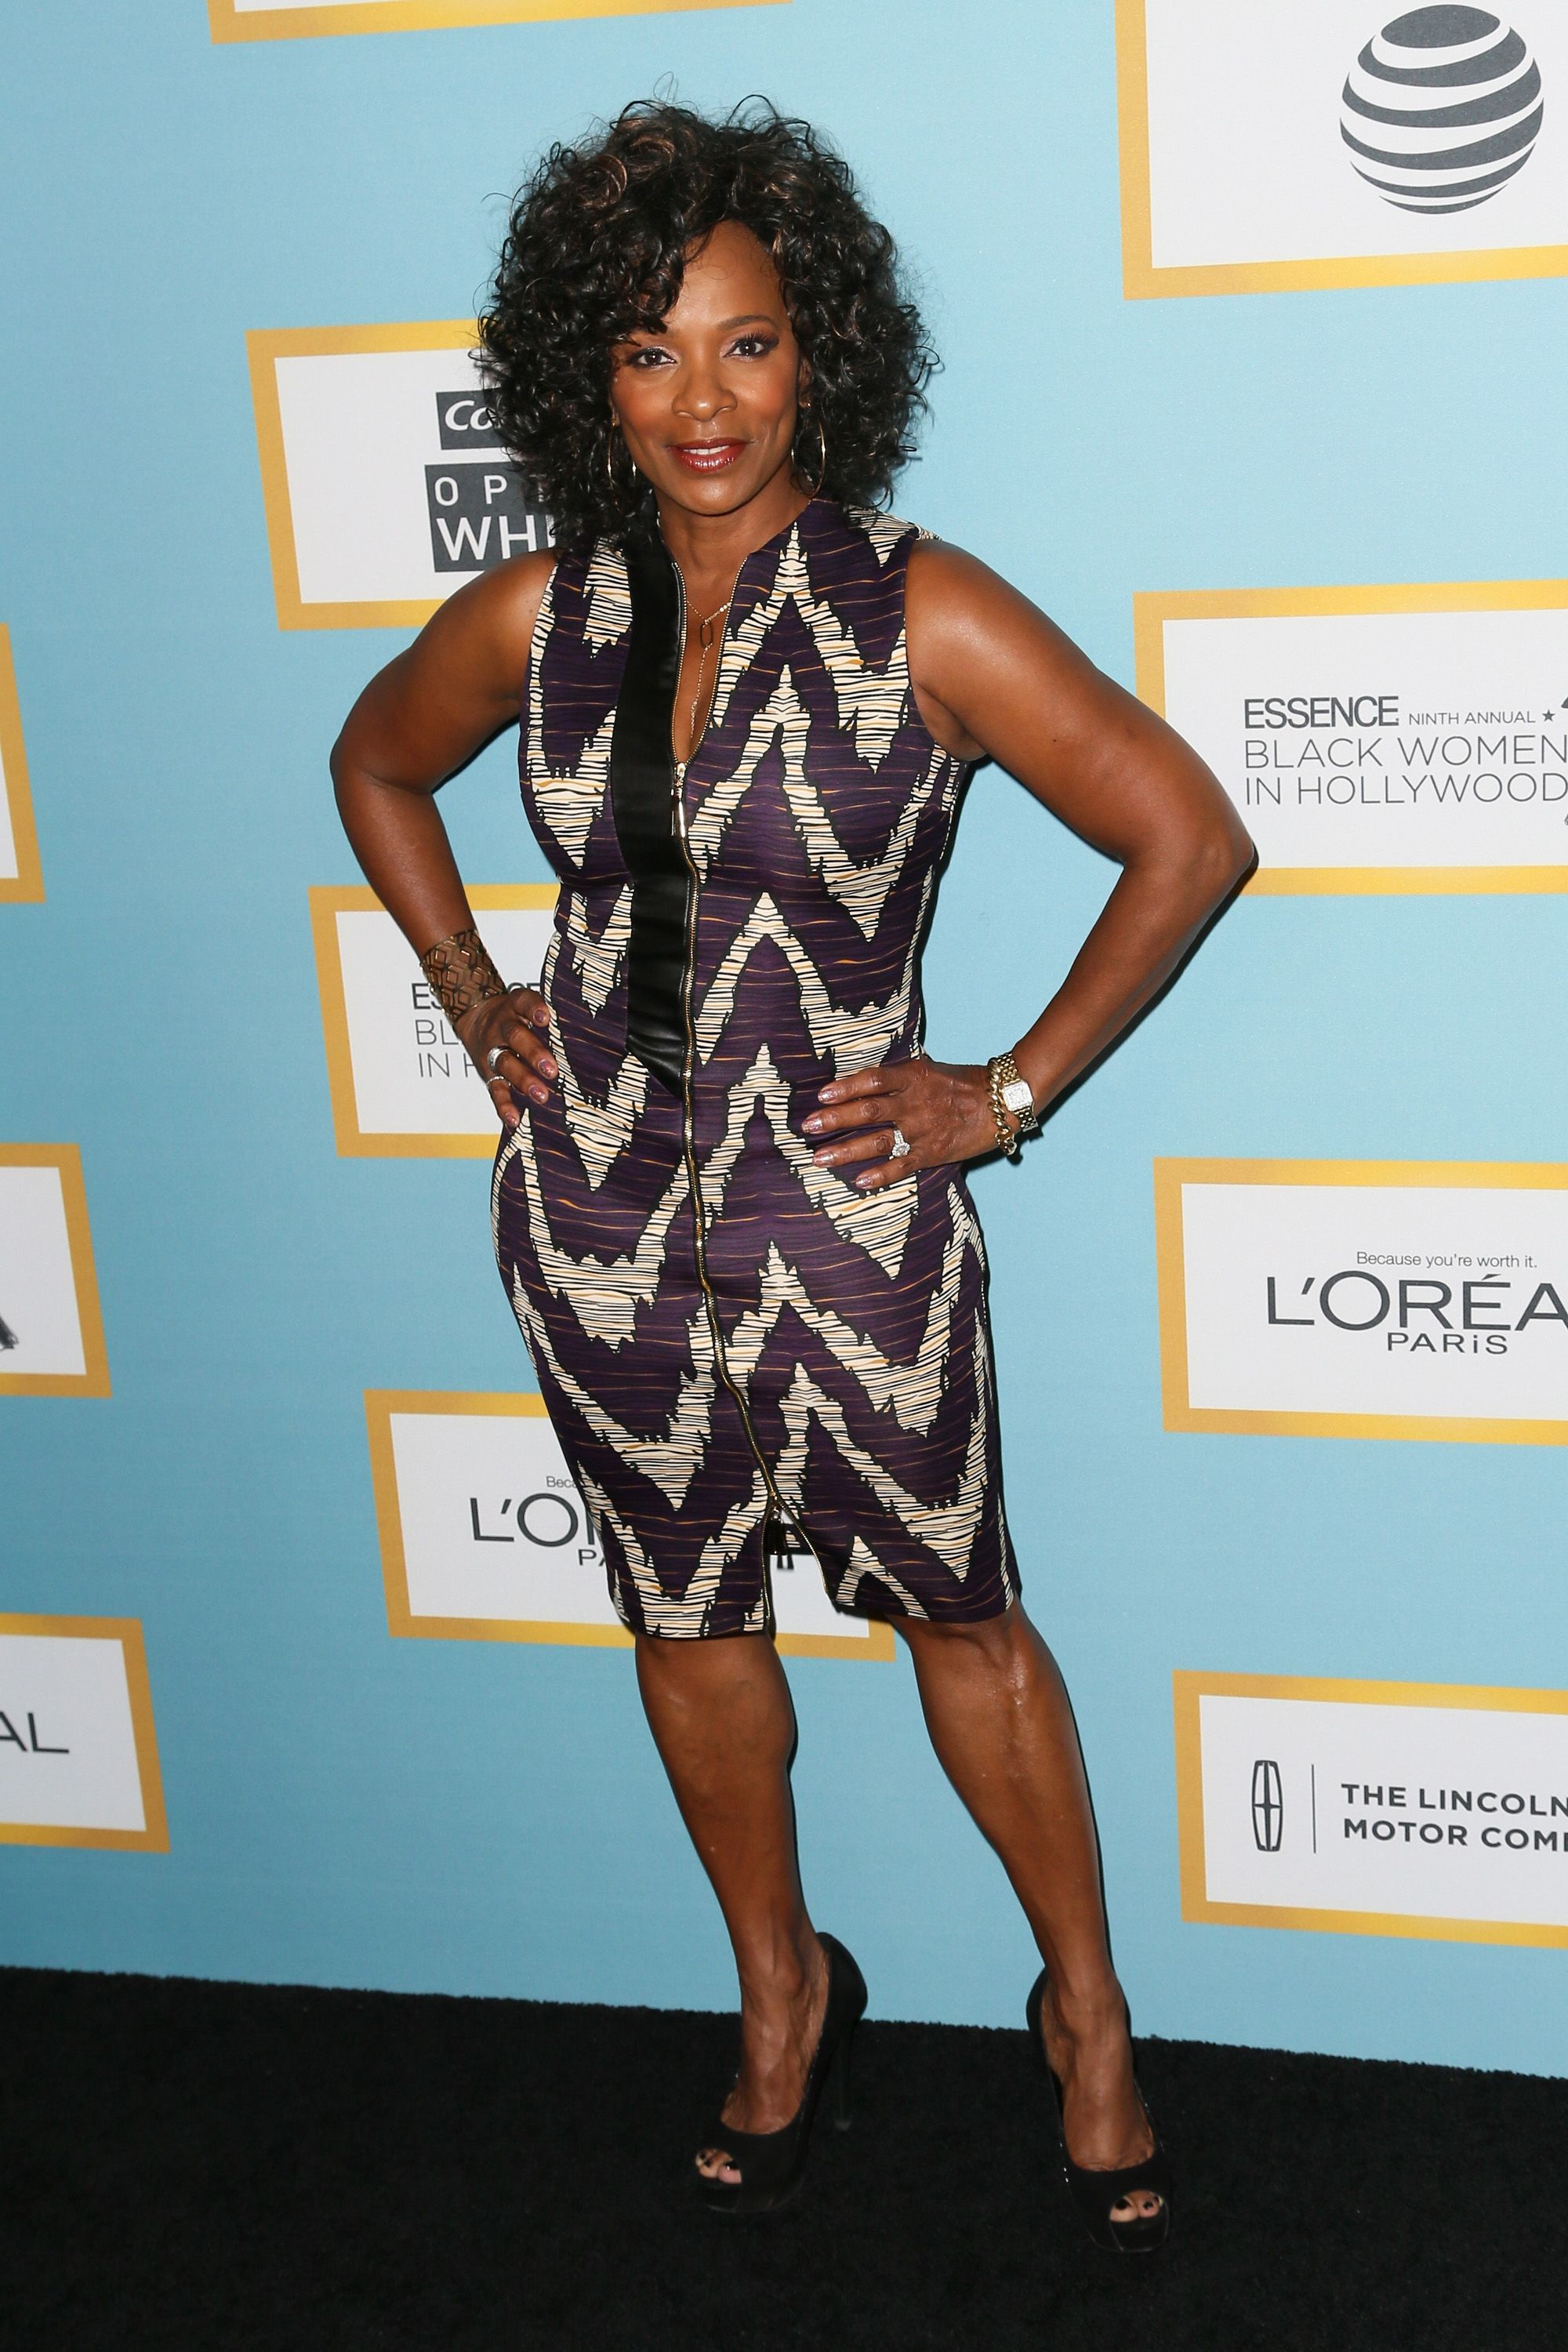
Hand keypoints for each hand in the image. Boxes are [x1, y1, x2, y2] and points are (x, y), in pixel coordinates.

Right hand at [456, 985, 555, 1129]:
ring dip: (523, 1080)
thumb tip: (590, 1031)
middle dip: (533, 1053)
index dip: (533, 1009)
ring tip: (541, 1095)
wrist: (475, 1018)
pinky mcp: (488, 1074)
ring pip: (505, 1063)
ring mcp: (493, 1050)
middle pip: (515, 1037)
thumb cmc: (516, 1017)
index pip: (524, 1003)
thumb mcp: (527, 1007)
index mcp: (515, 1007)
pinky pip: (495, 1090)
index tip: (545, 1018)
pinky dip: (504, 1105)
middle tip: (551, 1070)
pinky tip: (515, 1118)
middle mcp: (502, 1027)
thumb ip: (551, 1018)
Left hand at [803, 1056, 1007, 1190]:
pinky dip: (880, 1174)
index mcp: (913, 1076)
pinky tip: (859, 1181)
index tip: (821, 1095)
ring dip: (846, 1150)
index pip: (873, 1080)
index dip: (846, 1087)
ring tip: (820, 1158)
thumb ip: (900, 1076)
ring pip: (878, 1140)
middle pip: (868, 1110)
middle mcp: (914, 1102)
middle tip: (808, 1126)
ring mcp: (923, 1129)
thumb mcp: (930, 1069)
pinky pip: (902, 1165)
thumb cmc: (964, 1083)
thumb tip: (866, 1079)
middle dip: (835, 1119)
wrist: (1002, 1102)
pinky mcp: (933, 1152)